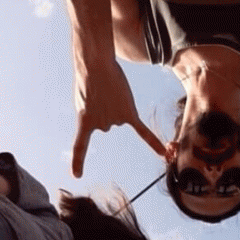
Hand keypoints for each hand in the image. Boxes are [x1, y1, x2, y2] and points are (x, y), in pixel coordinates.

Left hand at [72, 59, 164, 176]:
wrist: (96, 63)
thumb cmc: (88, 77)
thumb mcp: (84, 98)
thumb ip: (95, 114)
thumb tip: (115, 123)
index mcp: (84, 121)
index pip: (79, 146)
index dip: (77, 161)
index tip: (76, 176)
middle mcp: (101, 125)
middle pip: (107, 121)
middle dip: (105, 107)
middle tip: (100, 90)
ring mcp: (115, 120)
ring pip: (120, 117)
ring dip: (117, 103)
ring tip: (110, 88)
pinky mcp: (129, 114)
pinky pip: (143, 132)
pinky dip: (153, 143)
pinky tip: (163, 153)